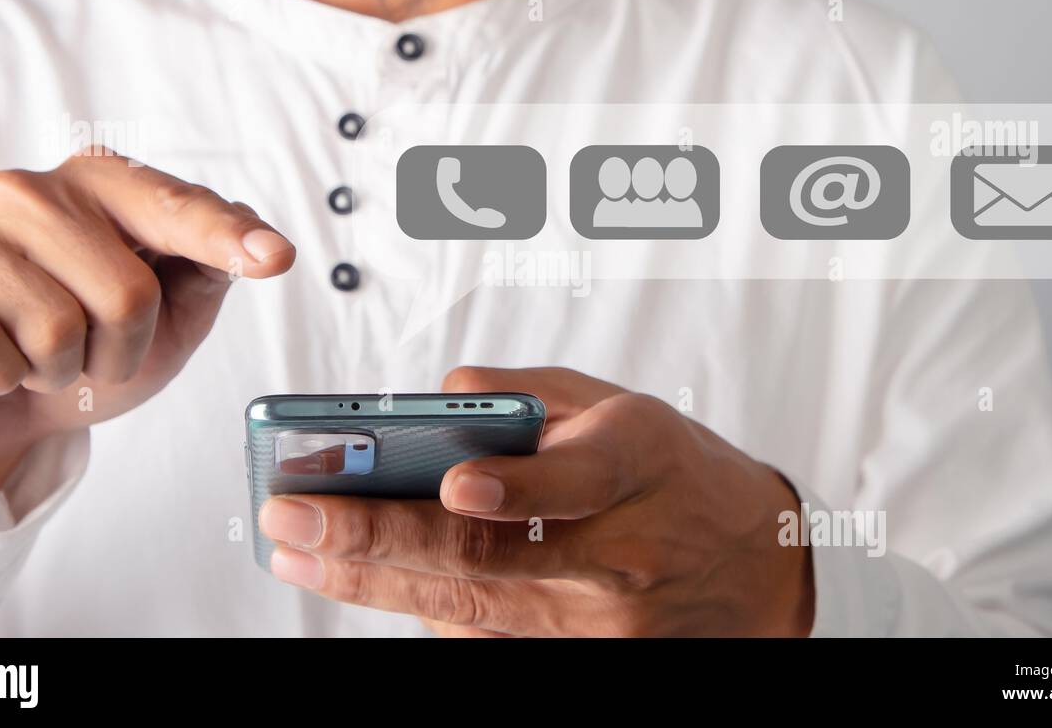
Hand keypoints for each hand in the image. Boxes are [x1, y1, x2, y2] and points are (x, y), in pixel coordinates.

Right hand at [0, 151, 294, 508]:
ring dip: (61, 371)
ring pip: (57, 329)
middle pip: (127, 293)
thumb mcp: (167, 319)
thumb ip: (206, 269)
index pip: (175, 208)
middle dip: (121, 349)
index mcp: (96, 184)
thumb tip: (252, 230)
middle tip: (88, 351)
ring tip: (38, 358)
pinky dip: (2, 381)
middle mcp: (25, 191)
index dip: (224, 237)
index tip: (274, 258)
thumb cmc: (83, 350)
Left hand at [259, 366, 813, 636]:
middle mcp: (621, 551)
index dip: (517, 487)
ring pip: (473, 609)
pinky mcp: (586, 659)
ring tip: (299, 555)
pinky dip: (421, 608)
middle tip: (294, 520)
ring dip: (375, 583)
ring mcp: (603, 621)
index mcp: (638, 465)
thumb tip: (443, 392)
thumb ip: (534, 394)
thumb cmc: (679, 475)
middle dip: (382, 541)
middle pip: (492, 558)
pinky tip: (364, 580)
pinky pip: (487, 638)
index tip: (451, 484)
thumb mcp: (626, 408)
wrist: (757, 567)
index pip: (576, 482)